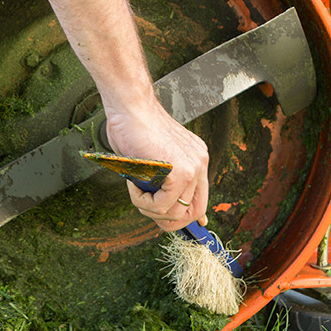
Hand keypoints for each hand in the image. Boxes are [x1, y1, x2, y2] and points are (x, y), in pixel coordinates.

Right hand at [105, 100, 209, 231]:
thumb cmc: (133, 127)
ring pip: (174, 213)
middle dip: (167, 220)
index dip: (188, 218)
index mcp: (196, 158)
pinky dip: (142, 202)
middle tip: (146, 208)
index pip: (201, 199)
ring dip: (149, 209)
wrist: (129, 107)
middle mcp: (199, 162)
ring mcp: (192, 166)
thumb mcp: (153, 158)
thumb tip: (165, 210)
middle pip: (193, 212)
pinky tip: (133, 184)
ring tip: (135, 190)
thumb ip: (163, 180)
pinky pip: (161, 206)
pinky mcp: (180, 171)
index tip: (176, 223)